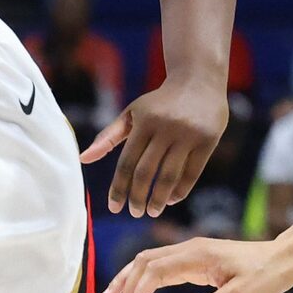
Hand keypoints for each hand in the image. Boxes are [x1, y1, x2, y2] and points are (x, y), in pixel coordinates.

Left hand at [82, 75, 228, 216]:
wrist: (199, 79)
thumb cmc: (160, 102)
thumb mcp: (132, 114)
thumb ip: (108, 137)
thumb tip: (83, 159)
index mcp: (144, 121)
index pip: (127, 162)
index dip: (119, 187)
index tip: (115, 207)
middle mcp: (166, 128)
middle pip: (147, 172)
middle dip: (138, 197)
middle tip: (134, 213)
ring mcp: (189, 134)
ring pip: (170, 175)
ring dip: (159, 199)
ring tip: (152, 211)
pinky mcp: (208, 140)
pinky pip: (192, 172)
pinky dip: (181, 190)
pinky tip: (172, 199)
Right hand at [104, 234, 292, 292]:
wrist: (285, 259)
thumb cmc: (266, 277)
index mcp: (196, 256)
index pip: (153, 270)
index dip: (137, 292)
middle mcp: (190, 249)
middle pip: (144, 261)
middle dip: (125, 283)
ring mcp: (193, 252)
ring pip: (151, 261)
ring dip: (133, 279)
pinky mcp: (199, 259)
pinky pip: (165, 266)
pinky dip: (149, 279)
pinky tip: (143, 292)